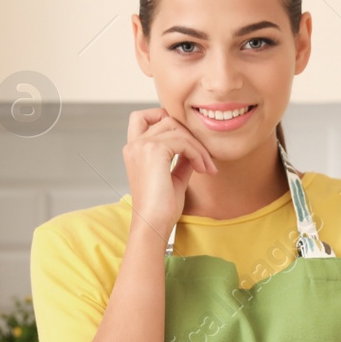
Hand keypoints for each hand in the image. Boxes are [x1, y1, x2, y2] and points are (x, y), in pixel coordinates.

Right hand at [124, 107, 216, 234]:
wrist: (153, 224)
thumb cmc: (161, 209)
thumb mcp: (174, 178)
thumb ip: (182, 160)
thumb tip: (195, 149)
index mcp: (134, 150)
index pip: (142, 117)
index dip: (164, 118)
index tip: (187, 141)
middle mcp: (134, 145)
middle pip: (166, 119)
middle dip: (190, 136)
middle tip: (205, 159)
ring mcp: (142, 146)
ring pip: (178, 129)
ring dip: (198, 147)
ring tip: (207, 167)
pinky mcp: (153, 150)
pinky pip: (183, 141)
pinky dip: (197, 154)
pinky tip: (202, 169)